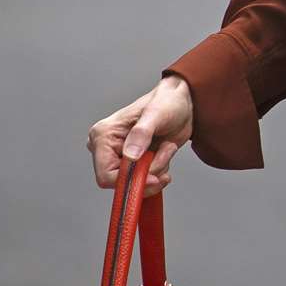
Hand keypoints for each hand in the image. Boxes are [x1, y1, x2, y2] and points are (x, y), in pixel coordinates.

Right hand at [87, 75, 193, 197]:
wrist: (181, 104)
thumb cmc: (167, 102)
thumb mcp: (156, 113)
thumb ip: (141, 134)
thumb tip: (130, 156)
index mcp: (103, 135)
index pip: (106, 175)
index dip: (130, 181)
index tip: (153, 177)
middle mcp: (107, 148)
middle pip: (123, 183)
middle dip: (149, 173)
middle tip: (165, 152)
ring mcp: (120, 157)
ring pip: (136, 183)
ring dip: (158, 169)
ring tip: (167, 147)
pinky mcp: (133, 162)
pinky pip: (145, 180)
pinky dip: (159, 171)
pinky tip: (165, 152)